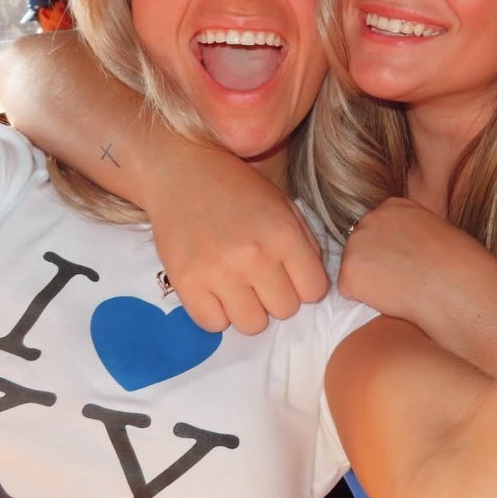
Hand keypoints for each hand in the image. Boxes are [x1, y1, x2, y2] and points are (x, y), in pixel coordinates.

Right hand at [143, 143, 328, 333]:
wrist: (182, 172)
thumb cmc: (237, 189)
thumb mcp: (284, 206)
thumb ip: (305, 245)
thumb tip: (314, 287)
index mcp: (283, 235)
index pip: (314, 291)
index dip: (304, 285)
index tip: (289, 274)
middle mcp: (254, 257)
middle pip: (285, 311)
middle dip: (276, 296)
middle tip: (259, 276)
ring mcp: (219, 272)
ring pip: (252, 325)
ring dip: (248, 309)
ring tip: (237, 284)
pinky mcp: (186, 283)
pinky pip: (213, 325)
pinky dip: (216, 312)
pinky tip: (213, 288)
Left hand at [339, 198, 496, 377]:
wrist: (464, 293)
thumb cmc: (464, 269)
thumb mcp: (438, 234)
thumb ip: (410, 234)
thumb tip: (397, 252)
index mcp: (395, 204)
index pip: (377, 230)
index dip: (393, 253)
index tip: (414, 265)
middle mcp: (371, 217)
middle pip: (359, 247)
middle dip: (376, 266)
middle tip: (407, 282)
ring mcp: (357, 244)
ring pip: (353, 270)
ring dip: (371, 285)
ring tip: (403, 291)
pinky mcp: (349, 273)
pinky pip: (349, 293)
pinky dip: (366, 302)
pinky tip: (393, 301)